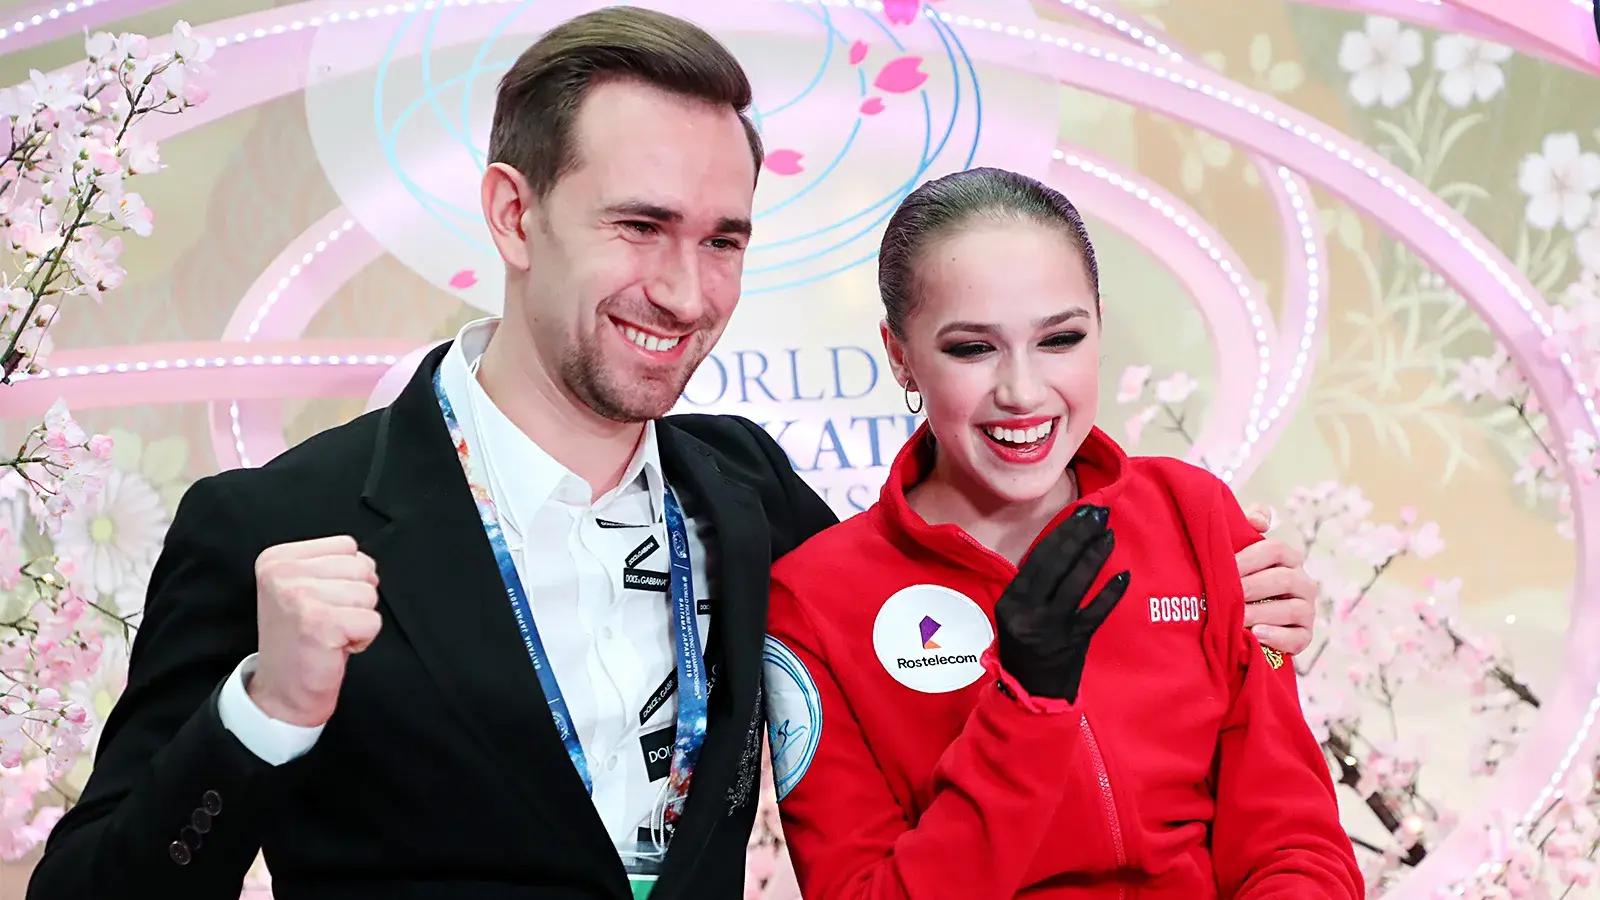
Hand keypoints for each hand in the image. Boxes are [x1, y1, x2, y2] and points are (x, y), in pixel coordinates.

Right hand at [248, 536, 381, 726]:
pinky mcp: (320, 622)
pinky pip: (372, 621)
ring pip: (369, 593)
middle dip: (355, 598)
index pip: (346, 546)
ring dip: (358, 619)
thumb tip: (367, 563)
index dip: (347, 578)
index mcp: (277, 558)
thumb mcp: (303, 588)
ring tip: (330, 633)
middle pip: (361, 567)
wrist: (282, 692)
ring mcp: (299, 595)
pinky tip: (335, 647)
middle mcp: (282, 572)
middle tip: (327, 622)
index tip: (321, 602)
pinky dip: (363, 638)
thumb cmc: (300, 640)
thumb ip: (331, 565)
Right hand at [995, 505, 1129, 701]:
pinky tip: (1124, 574)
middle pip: (1057, 563)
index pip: (1038, 557)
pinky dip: (1111, 592)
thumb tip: (1063, 545)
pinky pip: (1096, 611)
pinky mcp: (1075, 640)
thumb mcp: (1016, 613)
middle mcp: (1029, 610)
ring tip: (1108, 534)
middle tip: (1098, 514)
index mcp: (1012, 600)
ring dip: (1095, 555)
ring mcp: (1052, 626)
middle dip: (1079, 534)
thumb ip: (1033, 585)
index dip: (1061, 532)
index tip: (1080, 512)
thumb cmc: (1024, 647)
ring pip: (1076, 582)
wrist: (1031, 692)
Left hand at [1235, 508, 1315, 654]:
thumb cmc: (1238, 578)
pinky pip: (1297, 637)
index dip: (1250, 557)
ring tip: (1238, 618)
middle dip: (1252, 587)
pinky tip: (1257, 634)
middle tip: (1225, 594)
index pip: (1276, 550)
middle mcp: (1303, 582)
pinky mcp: (1304, 636)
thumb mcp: (1238, 552)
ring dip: (1262, 613)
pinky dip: (1277, 637)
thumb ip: (1246, 528)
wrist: (1240, 619)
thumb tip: (1261, 518)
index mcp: (1288, 558)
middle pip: (1284, 580)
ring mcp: (1307, 610)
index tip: (1226, 566)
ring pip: (1292, 609)